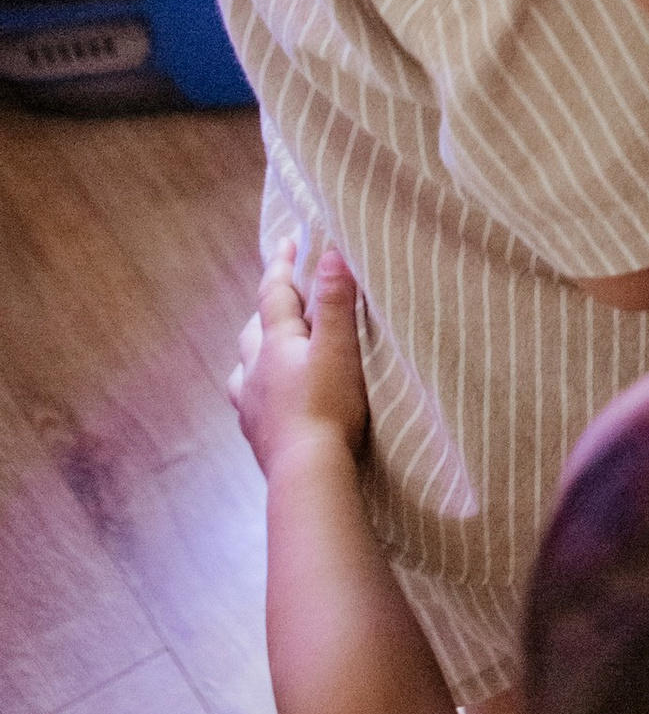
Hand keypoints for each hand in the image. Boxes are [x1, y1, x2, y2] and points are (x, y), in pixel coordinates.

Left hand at [231, 245, 371, 473]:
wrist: (307, 472)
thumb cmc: (328, 407)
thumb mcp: (339, 348)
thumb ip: (335, 301)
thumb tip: (332, 253)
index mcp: (274, 345)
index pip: (273, 294)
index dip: (281, 265)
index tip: (287, 241)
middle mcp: (254, 371)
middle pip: (253, 331)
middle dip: (266, 310)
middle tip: (285, 300)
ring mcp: (252, 405)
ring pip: (244, 368)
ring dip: (256, 353)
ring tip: (271, 352)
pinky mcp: (258, 435)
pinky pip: (250, 403)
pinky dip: (259, 391)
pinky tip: (271, 400)